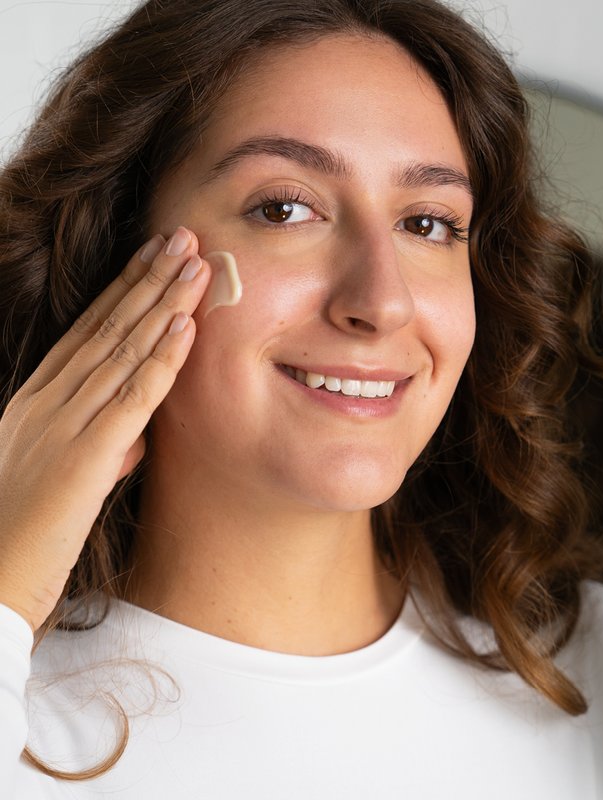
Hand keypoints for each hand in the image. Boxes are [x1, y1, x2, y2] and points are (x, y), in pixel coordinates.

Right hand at [0, 228, 210, 632]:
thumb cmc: (19, 537)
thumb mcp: (59, 479)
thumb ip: (98, 448)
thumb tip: (135, 435)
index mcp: (39, 402)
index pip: (90, 333)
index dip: (126, 291)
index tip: (155, 257)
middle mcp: (49, 401)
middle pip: (108, 327)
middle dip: (149, 279)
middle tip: (182, 237)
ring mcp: (65, 423)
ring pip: (123, 349)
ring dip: (163, 303)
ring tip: (195, 262)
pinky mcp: (86, 455)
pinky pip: (132, 397)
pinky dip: (161, 358)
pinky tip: (186, 326)